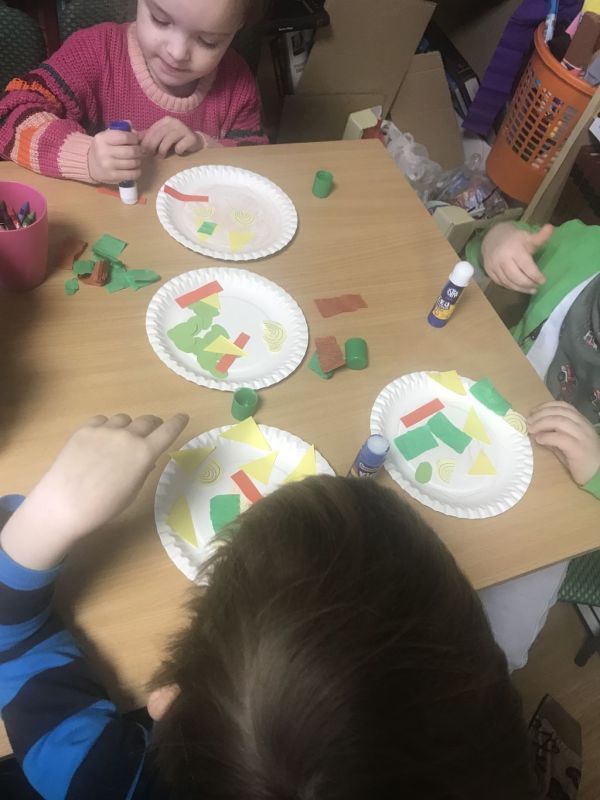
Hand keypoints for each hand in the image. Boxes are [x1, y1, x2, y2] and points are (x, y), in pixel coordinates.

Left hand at [0, 413, 188, 569]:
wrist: (65, 502)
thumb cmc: (104, 506)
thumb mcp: (131, 491)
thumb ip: (142, 470)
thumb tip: (146, 459)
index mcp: (144, 453)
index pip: (168, 431)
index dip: (178, 422)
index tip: (183, 417)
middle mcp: (128, 436)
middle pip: (147, 421)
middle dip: (153, 425)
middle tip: (151, 433)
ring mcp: (105, 430)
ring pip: (124, 419)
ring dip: (128, 427)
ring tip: (120, 441)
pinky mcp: (85, 429)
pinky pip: (102, 421)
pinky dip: (106, 427)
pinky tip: (100, 440)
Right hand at [88, 128, 142, 183]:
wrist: (90, 164)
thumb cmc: (103, 148)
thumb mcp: (108, 136)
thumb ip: (121, 131)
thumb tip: (135, 132)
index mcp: (102, 139)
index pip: (124, 137)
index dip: (134, 138)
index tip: (135, 141)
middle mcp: (103, 152)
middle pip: (131, 151)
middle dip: (138, 151)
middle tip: (138, 152)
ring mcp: (108, 165)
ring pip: (133, 163)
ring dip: (138, 161)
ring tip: (136, 160)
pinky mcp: (112, 176)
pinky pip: (132, 174)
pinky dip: (137, 172)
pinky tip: (135, 169)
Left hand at [140, 117, 202, 157]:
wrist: (195, 142)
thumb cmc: (176, 141)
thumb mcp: (162, 137)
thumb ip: (151, 137)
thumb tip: (135, 140)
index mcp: (165, 121)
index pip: (152, 130)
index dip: (146, 141)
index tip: (142, 151)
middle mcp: (174, 122)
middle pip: (159, 135)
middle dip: (152, 146)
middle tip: (150, 155)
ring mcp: (183, 129)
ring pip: (168, 140)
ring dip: (162, 150)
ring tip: (161, 156)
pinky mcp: (191, 138)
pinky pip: (180, 146)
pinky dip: (177, 151)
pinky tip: (178, 153)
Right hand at [481, 223, 553, 293]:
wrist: (493, 237)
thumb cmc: (515, 239)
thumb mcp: (528, 237)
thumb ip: (540, 236)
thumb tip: (550, 228)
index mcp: (514, 249)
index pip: (526, 267)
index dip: (535, 275)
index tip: (543, 280)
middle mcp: (502, 259)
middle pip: (516, 277)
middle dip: (528, 284)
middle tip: (537, 286)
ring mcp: (494, 266)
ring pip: (508, 282)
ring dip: (521, 288)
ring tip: (531, 290)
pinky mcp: (489, 271)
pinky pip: (501, 283)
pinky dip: (511, 287)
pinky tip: (519, 288)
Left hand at [528, 401, 599, 484]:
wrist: (598, 474)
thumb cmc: (582, 460)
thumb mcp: (566, 444)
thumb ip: (553, 435)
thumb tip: (535, 431)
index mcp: (581, 422)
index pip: (564, 406)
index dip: (546, 406)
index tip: (533, 411)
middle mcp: (583, 426)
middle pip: (560, 412)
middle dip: (541, 414)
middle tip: (529, 421)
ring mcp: (582, 436)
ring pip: (560, 421)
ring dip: (542, 423)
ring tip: (531, 429)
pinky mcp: (579, 449)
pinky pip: (561, 438)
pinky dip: (547, 436)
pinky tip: (539, 440)